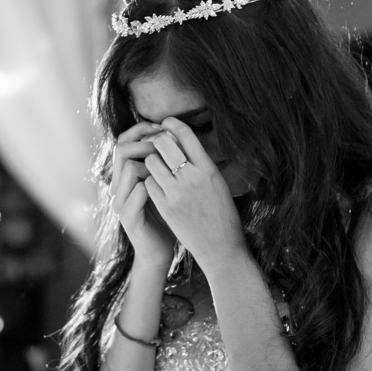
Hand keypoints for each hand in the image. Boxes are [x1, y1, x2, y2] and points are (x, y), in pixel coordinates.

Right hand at [110, 121, 175, 271]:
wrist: (160, 252)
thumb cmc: (166, 218)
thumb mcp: (164, 186)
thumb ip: (162, 164)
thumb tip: (173, 133)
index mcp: (125, 176)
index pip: (123, 140)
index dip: (141, 129)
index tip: (163, 127)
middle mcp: (118, 186)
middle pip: (121, 149)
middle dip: (146, 141)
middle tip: (166, 143)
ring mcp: (120, 202)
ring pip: (128, 168)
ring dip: (151, 162)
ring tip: (170, 163)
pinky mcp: (128, 218)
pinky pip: (138, 192)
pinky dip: (154, 184)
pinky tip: (170, 185)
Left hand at [142, 117, 246, 273]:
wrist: (221, 247)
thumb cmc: (222, 215)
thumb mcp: (218, 184)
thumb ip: (201, 165)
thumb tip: (186, 144)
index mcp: (209, 169)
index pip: (186, 135)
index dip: (173, 124)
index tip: (166, 123)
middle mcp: (193, 177)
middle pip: (164, 144)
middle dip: (158, 141)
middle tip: (157, 145)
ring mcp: (177, 193)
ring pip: (152, 162)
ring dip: (151, 161)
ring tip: (155, 166)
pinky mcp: (166, 207)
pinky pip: (149, 183)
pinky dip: (150, 181)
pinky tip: (155, 185)